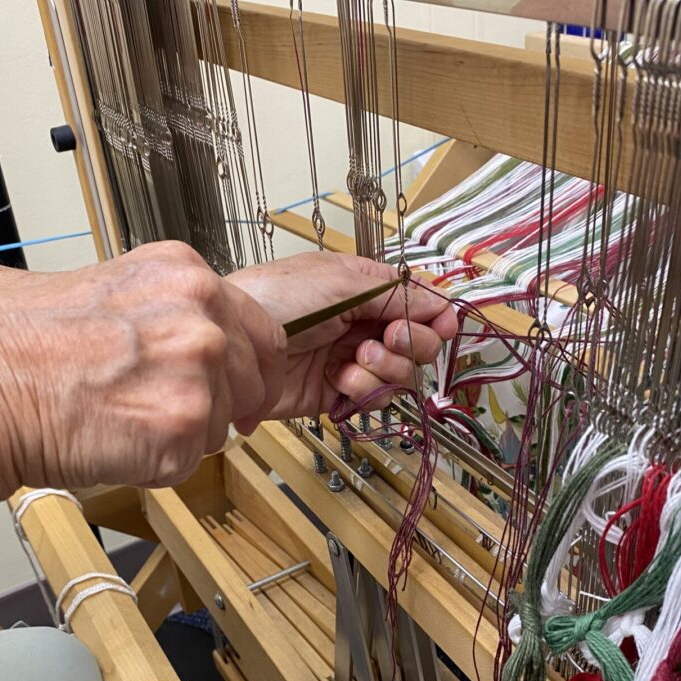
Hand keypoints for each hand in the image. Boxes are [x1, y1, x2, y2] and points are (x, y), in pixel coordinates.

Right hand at [0, 242, 285, 506]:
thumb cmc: (27, 342)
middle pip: (252, 382)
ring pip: (222, 425)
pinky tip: (117, 439)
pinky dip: (158, 464)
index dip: (255, 371)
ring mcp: (197, 371)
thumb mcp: (116, 290)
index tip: (248, 390)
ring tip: (125, 417)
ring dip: (183, 435)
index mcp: (187, 275)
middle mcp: (202, 316)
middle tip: (171, 414)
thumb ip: (174, 311)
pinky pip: (192, 461)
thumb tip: (208, 337)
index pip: (262, 333)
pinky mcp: (182, 425)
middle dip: (221, 406)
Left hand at [228, 251, 456, 417]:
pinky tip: (340, 378)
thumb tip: (439, 305)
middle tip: (390, 338)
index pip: (418, 303)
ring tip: (357, 358)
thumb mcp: (342, 283)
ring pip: (400, 373)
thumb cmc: (278, 296)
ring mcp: (351, 359)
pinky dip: (365, 388)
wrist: (236, 340)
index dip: (436, 315)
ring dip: (386, 367)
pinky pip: (374, 397)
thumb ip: (395, 296)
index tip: (444, 324)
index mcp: (365, 289)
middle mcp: (362, 324)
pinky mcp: (337, 392)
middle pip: (418, 341)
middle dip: (412, 342)